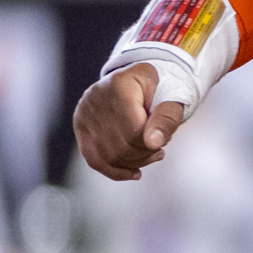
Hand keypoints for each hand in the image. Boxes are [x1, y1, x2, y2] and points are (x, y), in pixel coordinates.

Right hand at [73, 65, 185, 179]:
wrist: (142, 79)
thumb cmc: (160, 87)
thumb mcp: (172, 96)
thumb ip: (167, 118)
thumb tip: (153, 144)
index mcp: (119, 85)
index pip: (134, 130)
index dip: (152, 144)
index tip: (164, 142)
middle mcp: (95, 98)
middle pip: (120, 145)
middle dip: (144, 154)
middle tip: (159, 149)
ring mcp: (84, 112)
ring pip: (107, 155)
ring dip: (134, 162)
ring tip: (151, 155)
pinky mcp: (80, 125)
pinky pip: (92, 157)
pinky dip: (114, 170)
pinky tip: (133, 173)